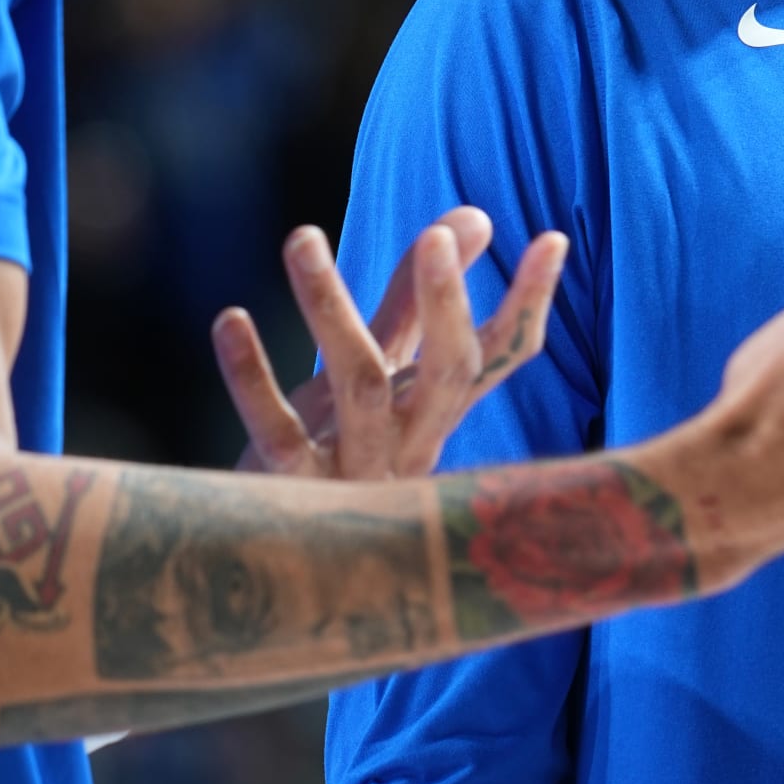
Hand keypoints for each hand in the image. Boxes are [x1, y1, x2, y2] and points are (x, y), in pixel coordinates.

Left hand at [213, 210, 567, 479]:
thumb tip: (474, 217)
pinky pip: (278, 432)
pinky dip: (253, 377)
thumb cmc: (337, 447)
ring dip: (330, 307)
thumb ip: (417, 301)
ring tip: (303, 238)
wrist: (285, 565)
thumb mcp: (381, 372)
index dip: (528, 303)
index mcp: (436, 412)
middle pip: (447, 373)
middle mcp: (411, 443)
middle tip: (435, 236)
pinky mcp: (294, 489)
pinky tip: (231, 321)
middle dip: (446, 304)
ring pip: (360, 384)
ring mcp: (356, 468)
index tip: (551, 239)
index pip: (499, 356)